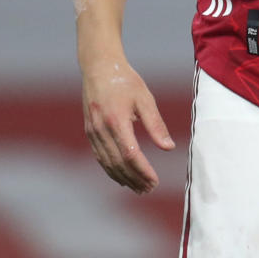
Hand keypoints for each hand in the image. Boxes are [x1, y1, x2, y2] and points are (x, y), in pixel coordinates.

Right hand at [81, 57, 174, 192]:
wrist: (99, 68)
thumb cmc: (126, 81)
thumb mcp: (145, 98)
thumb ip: (156, 124)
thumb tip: (168, 148)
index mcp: (116, 121)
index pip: (130, 154)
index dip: (143, 171)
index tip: (155, 181)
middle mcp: (101, 130)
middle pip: (118, 163)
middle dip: (135, 179)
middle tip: (150, 189)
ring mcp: (93, 132)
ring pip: (107, 163)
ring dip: (123, 178)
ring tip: (139, 188)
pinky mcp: (90, 132)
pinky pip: (100, 157)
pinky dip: (112, 170)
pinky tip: (123, 177)